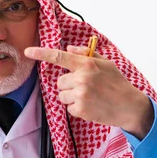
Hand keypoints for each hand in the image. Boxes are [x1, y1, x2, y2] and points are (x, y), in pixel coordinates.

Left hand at [24, 45, 153, 139]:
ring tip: (89, 98)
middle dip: (69, 86)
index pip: (59, 57)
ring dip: (72, 98)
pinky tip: (91, 107)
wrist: (129, 106)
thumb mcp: (106, 64)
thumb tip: (69, 48)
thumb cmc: (118, 83)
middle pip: (59, 82)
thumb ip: (86, 54)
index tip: (27, 51)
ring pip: (62, 96)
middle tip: (86, 88)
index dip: (41, 53)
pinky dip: (78, 109)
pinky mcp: (81, 109)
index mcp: (87, 64)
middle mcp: (82, 78)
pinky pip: (69, 108)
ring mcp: (81, 94)